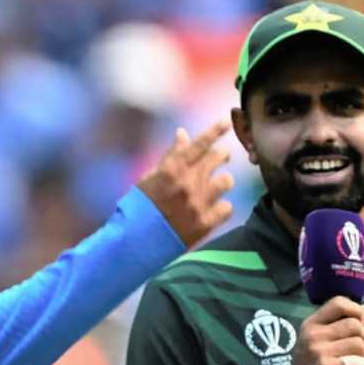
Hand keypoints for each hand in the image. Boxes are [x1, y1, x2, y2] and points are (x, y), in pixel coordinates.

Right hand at [137, 120, 234, 246]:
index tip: (226, 121)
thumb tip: (183, 134)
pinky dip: (222, 207)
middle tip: (220, 158)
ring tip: (216, 186)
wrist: (136, 243)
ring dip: (222, 181)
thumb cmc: (139, 207)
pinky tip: (214, 210)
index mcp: (172, 169)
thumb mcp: (149, 177)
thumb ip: (170, 156)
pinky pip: (228, 208)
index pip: (199, 144)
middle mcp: (188, 183)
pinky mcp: (205, 223)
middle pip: (218, 158)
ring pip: (226, 181)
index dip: (215, 130)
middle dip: (222, 155)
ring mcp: (198, 203)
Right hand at [290, 296, 363, 364]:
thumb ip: (342, 322)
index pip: (338, 303)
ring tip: (355, 362)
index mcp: (311, 323)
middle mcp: (313, 335)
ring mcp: (318, 352)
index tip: (360, 320)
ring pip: (359, 344)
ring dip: (363, 355)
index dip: (356, 309)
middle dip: (363, 338)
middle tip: (357, 349)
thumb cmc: (314, 361)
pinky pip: (358, 362)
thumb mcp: (321, 337)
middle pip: (354, 325)